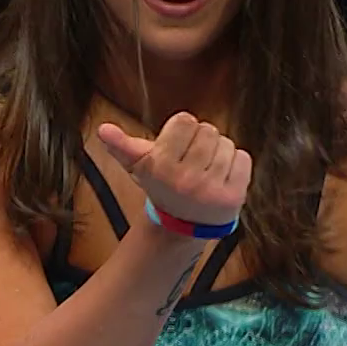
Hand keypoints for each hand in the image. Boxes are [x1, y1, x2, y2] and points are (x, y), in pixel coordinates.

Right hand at [97, 112, 250, 226]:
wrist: (184, 225)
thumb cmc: (163, 186)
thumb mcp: (140, 167)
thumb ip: (122, 146)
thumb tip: (104, 128)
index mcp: (160, 166)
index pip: (185, 120)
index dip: (181, 131)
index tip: (176, 148)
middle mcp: (185, 179)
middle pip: (207, 129)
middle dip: (200, 142)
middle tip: (192, 161)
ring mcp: (211, 189)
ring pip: (225, 143)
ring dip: (218, 152)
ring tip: (206, 169)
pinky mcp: (234, 196)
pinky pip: (243, 157)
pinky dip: (235, 163)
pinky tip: (222, 176)